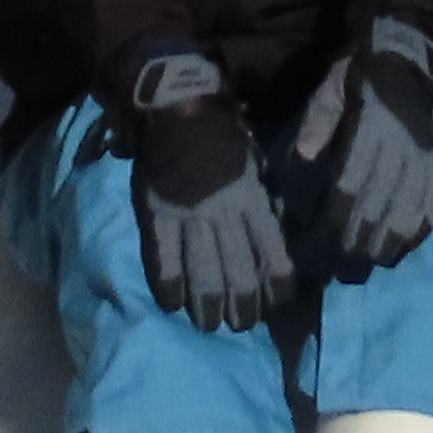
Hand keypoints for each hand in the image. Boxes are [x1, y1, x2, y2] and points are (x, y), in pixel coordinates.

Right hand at [126, 48, 293, 332]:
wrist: (176, 108)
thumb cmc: (222, 137)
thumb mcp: (255, 165)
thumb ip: (263, 202)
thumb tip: (275, 238)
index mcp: (251, 199)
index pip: (272, 255)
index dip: (277, 287)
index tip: (276, 305)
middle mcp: (223, 214)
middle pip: (239, 275)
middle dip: (243, 309)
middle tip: (239, 324)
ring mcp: (187, 218)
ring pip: (203, 276)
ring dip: (208, 308)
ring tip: (209, 323)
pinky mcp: (156, 217)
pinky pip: (162, 262)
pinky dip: (169, 288)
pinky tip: (173, 305)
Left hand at [296, 15, 432, 275]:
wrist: (408, 66)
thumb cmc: (360, 78)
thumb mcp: (332, 87)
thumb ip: (318, 119)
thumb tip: (304, 155)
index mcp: (374, 129)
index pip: (351, 185)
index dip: (330, 218)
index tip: (312, 241)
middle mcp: (403, 151)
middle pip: (377, 210)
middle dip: (352, 244)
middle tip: (331, 267)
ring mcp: (424, 164)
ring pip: (406, 218)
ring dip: (383, 247)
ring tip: (361, 266)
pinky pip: (430, 211)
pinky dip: (414, 236)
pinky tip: (396, 252)